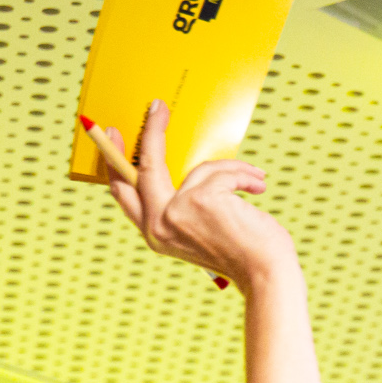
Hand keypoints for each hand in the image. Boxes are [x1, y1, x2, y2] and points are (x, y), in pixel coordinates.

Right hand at [105, 99, 296, 289]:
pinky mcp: (199, 199)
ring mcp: (176, 212)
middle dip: (149, 133)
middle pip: (143, 167)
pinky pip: (221, 172)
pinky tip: (258, 189)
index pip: (125, 194)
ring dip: (232, 172)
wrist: (266, 274)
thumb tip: (184, 171)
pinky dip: (244, 176)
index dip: (116, 162)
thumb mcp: (201, 231)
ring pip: (200, 169)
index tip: (115, 136)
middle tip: (157, 108)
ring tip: (255, 183)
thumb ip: (183, 206)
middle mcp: (158, 225)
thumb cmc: (242, 253)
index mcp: (155, 234)